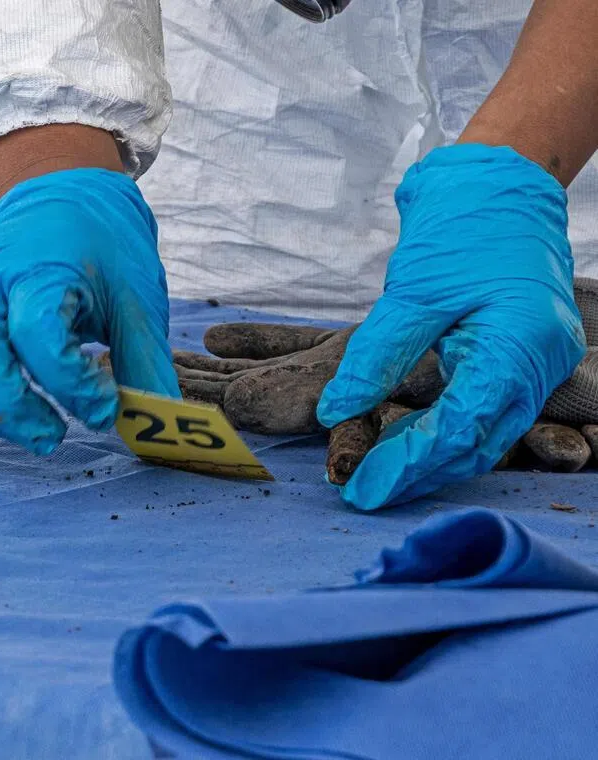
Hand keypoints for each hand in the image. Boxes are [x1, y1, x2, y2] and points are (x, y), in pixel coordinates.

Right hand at [0, 168, 179, 453]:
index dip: (70, 385)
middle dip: (11, 410)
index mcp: (42, 271)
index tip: (104, 405)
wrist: (59, 185)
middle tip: (55, 435)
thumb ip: (144, 365)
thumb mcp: (138, 296)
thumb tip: (155, 426)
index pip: (38, 336)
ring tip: (24, 427)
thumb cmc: (102, 242)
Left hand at [318, 144, 585, 509]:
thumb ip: (375, 356)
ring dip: (429, 458)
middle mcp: (536, 364)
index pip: (459, 428)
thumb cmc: (460, 229)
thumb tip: (334, 411)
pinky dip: (442, 431)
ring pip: (481, 434)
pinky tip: (401, 440)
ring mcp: (533, 365)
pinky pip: (482, 412)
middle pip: (475, 443)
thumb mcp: (411, 291)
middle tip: (362, 494)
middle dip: (417, 473)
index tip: (361, 490)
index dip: (407, 464)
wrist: (500, 185)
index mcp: (519, 346)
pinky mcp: (517, 361)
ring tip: (375, 474)